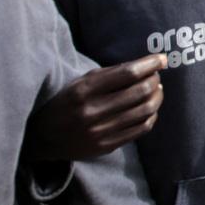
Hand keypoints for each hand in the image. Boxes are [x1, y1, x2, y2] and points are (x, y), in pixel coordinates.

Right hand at [27, 54, 167, 160]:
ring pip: (145, 110)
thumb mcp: (81, 82)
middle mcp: (92, 111)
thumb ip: (111, 74)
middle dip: (154, 80)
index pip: (127, 73)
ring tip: (156, 90)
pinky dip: (151, 115)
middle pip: (140, 91)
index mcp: (84, 90)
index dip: (149, 64)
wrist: (43, 137)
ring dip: (157, 96)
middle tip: (156, 75)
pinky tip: (150, 108)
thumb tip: (146, 66)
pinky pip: (141, 129)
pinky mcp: (106, 146)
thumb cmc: (67, 102)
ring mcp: (100, 131)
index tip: (161, 59)